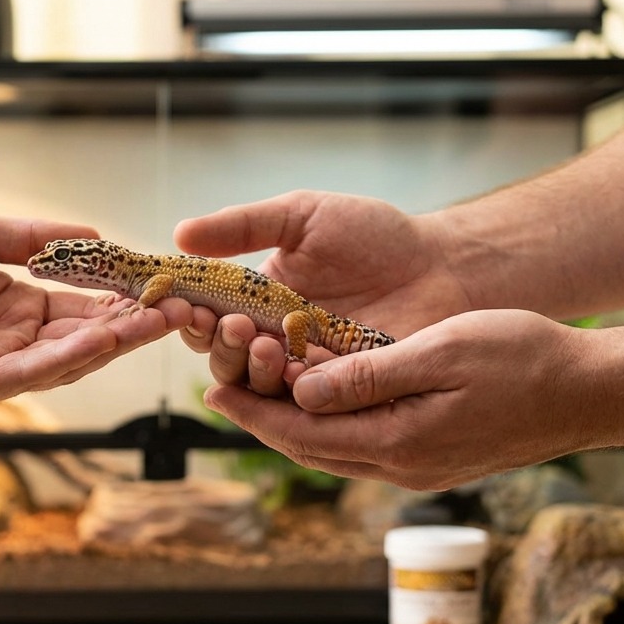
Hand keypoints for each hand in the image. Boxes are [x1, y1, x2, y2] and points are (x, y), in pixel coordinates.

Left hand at [0, 210, 190, 409]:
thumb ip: (32, 239)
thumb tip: (96, 235)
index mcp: (16, 303)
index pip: (84, 303)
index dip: (123, 295)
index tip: (162, 283)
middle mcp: (12, 339)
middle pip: (86, 335)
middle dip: (132, 324)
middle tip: (178, 309)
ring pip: (66, 359)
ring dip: (111, 342)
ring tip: (154, 322)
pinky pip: (27, 374)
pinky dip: (64, 359)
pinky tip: (97, 339)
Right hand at [174, 190, 469, 394]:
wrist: (444, 266)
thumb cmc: (375, 236)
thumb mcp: (302, 217)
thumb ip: (244, 225)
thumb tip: (180, 234)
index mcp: (257, 301)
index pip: (207, 318)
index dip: (191, 316)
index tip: (188, 306)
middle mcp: (275, 341)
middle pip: (225, 360)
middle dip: (221, 347)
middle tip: (233, 325)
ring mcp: (308, 372)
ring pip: (260, 389)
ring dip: (253, 371)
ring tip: (267, 345)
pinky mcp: (341, 396)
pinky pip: (306, 406)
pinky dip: (295, 393)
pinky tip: (299, 372)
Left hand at [201, 310, 609, 489]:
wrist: (594, 393)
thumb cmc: (526, 359)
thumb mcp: (443, 351)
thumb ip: (371, 375)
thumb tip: (303, 392)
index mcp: (399, 442)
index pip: (304, 433)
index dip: (254, 413)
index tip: (213, 392)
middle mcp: (404, 466)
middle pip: (311, 449)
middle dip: (262, 423)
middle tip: (220, 393)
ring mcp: (421, 468)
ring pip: (336, 452)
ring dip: (293, 427)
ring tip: (257, 397)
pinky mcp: (436, 459)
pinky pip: (364, 448)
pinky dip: (331, 427)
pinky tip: (321, 403)